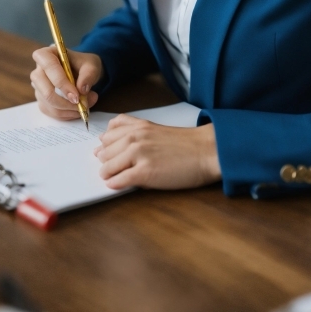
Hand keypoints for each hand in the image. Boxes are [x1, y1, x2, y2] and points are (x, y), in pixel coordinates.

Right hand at [31, 46, 101, 119]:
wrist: (83, 72)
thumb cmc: (84, 64)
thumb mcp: (92, 65)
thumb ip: (89, 75)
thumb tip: (81, 90)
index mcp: (47, 54)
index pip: (49, 67)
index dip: (61, 83)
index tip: (76, 96)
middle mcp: (38, 70)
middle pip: (45, 90)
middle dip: (64, 102)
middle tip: (83, 105)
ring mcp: (38, 86)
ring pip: (48, 104)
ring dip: (68, 110)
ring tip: (87, 106)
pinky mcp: (41, 99)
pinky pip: (50, 112)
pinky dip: (66, 115)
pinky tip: (78, 110)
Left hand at [94, 115, 221, 189]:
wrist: (206, 151)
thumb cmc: (186, 144)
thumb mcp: (156, 130)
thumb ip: (135, 133)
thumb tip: (113, 148)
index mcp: (138, 126)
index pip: (108, 133)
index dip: (107, 146)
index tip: (110, 153)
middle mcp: (135, 137)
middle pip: (104, 151)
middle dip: (106, 161)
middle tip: (114, 168)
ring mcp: (139, 154)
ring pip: (107, 166)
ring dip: (108, 174)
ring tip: (116, 177)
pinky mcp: (144, 172)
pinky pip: (118, 180)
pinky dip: (115, 184)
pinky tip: (119, 185)